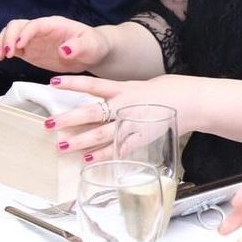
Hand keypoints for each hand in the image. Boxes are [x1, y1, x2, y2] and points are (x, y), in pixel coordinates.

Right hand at [0, 17, 110, 72]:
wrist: (92, 53)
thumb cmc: (94, 45)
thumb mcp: (91, 46)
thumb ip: (79, 47)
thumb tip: (64, 50)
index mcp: (54, 24)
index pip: (34, 25)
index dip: (25, 33)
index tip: (18, 46)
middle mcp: (41, 29)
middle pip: (17, 25)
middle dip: (8, 37)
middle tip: (6, 54)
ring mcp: (34, 40)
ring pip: (11, 34)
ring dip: (2, 43)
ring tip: (0, 57)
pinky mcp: (30, 50)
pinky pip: (13, 47)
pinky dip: (4, 51)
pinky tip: (0, 59)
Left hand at [40, 73, 196, 159]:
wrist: (192, 102)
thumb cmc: (169, 90)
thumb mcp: (142, 85)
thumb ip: (122, 93)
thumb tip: (104, 97)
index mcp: (125, 88)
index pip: (93, 84)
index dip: (73, 83)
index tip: (53, 82)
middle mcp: (125, 106)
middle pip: (92, 113)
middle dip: (69, 119)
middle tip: (49, 124)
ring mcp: (132, 124)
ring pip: (101, 134)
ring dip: (80, 141)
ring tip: (61, 145)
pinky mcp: (141, 139)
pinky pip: (118, 149)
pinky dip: (103, 156)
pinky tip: (88, 160)